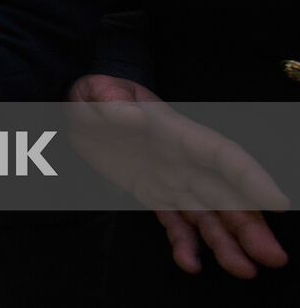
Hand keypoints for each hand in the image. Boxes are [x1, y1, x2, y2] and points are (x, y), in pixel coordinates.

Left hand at [67, 74, 288, 278]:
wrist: (83, 113)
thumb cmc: (96, 97)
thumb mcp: (95, 90)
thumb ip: (109, 97)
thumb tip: (128, 113)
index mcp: (177, 133)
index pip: (223, 155)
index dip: (252, 178)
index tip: (278, 203)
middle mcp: (184, 160)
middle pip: (227, 194)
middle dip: (251, 225)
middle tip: (272, 257)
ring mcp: (173, 181)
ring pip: (208, 215)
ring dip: (227, 243)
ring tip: (243, 270)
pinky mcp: (155, 196)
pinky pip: (175, 224)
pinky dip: (184, 244)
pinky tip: (189, 264)